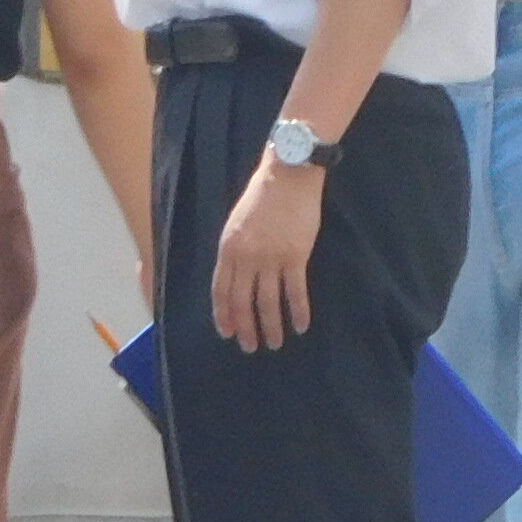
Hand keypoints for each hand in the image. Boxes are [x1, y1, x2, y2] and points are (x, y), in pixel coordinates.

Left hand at [210, 158, 324, 350]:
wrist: (288, 175)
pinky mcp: (296, 256)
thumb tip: (235, 277)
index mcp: (228, 249)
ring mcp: (271, 258)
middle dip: (246, 327)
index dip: (223, 314)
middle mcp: (246, 258)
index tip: (227, 333)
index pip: (221, 290)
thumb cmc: (262, 196)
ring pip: (268, 302)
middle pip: (242, 301)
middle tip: (251, 347)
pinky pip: (296, 292)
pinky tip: (301, 326)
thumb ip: (234, 251)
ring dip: (271, 326)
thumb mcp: (236, 223)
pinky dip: (298, 311)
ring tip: (275, 343)